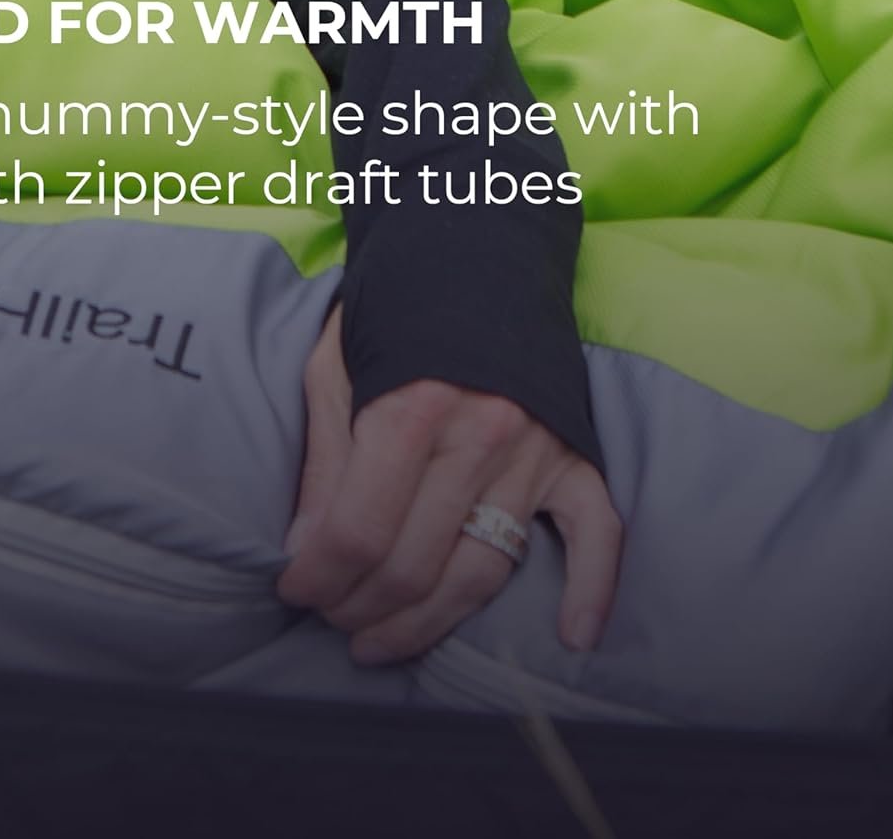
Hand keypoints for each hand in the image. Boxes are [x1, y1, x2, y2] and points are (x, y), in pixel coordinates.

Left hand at [277, 310, 620, 663]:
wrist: (475, 252)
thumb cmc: (393, 312)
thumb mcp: (334, 367)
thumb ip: (323, 462)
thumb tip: (305, 552)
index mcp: (410, 411)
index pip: (358, 531)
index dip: (318, 575)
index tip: (294, 588)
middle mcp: (479, 438)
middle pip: (414, 564)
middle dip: (359, 606)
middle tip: (330, 616)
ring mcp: (535, 453)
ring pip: (482, 571)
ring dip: (426, 622)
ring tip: (380, 640)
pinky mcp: (576, 455)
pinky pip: (599, 533)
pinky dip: (592, 589)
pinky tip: (574, 635)